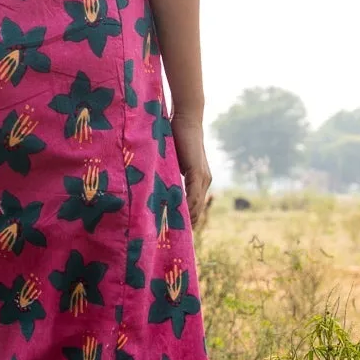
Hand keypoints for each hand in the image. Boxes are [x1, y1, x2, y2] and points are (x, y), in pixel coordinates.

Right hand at [171, 114, 211, 230]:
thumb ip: (168, 173)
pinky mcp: (198, 173)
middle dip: (186, 225)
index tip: (175, 233)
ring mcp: (203, 178)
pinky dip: (186, 208)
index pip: (194, 206)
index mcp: (199, 180)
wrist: (186, 119)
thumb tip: (155, 185)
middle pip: (197, 211)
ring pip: (196, 206)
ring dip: (186, 220)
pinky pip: (192, 196)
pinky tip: (178, 218)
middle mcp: (204, 181)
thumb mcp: (171, 160)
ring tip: (173, 234)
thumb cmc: (176, 136)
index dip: (186, 219)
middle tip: (172, 240)